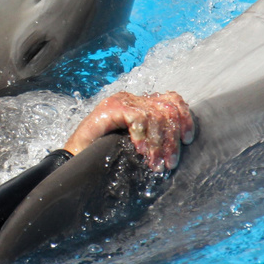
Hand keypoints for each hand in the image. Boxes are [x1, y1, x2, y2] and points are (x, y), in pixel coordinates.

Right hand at [62, 91, 195, 171]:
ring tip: (155, 164)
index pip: (172, 100)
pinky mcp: (110, 107)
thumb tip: (180, 147)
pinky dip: (142, 136)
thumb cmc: (106, 156)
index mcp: (142, 105)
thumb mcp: (138, 147)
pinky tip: (140, 151)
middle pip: (167, 109)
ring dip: (158, 144)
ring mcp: (122, 101)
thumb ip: (156, 139)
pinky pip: (137, 118)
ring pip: (155, 115)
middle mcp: (133, 99)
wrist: (75, 161)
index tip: (188, 140)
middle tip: (170, 163)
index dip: (184, 118)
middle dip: (172, 139)